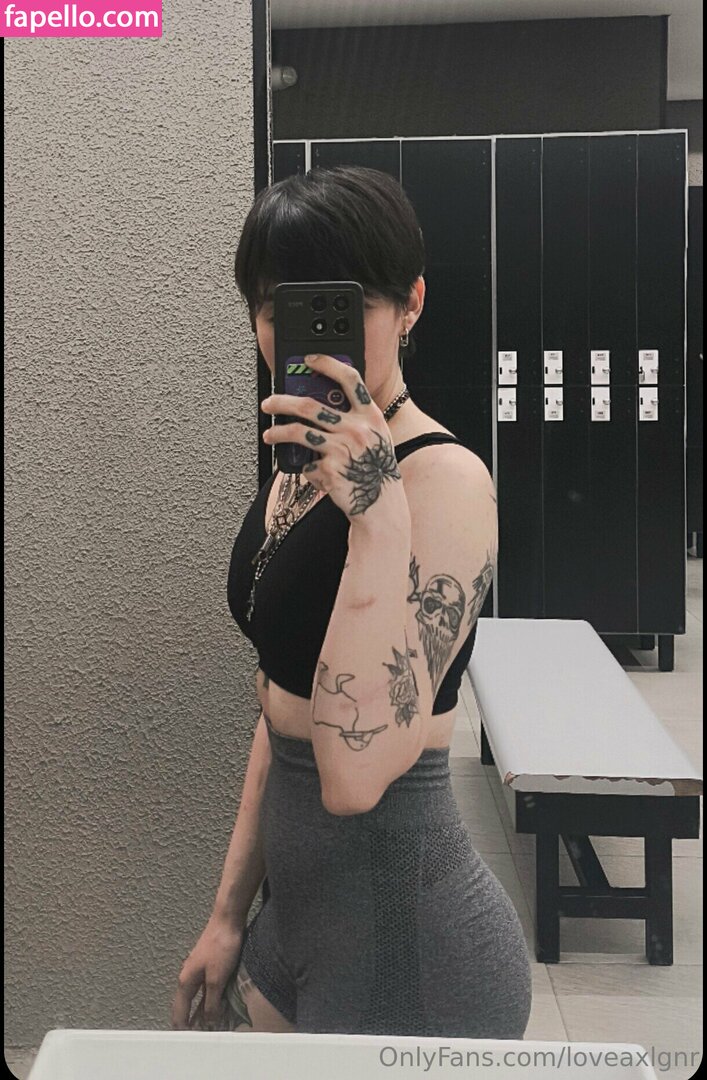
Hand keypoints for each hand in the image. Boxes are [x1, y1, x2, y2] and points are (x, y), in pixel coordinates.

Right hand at [171, 914, 244, 1030]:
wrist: (228, 919)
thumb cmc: (221, 946)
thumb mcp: (217, 979)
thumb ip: (211, 1002)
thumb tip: (207, 1021)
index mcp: (186, 981)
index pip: (179, 1012)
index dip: (182, 1029)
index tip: (187, 1043)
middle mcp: (189, 977)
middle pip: (186, 1006)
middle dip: (190, 1023)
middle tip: (198, 1039)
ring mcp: (199, 970)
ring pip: (197, 998)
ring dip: (201, 1012)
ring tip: (208, 1028)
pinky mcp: (210, 965)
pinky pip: (206, 989)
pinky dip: (209, 1000)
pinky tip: (218, 1006)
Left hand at [261, 353, 404, 522]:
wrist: (381, 505)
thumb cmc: (376, 471)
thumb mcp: (376, 437)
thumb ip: (355, 419)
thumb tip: (320, 406)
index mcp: (370, 416)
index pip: (350, 379)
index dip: (328, 364)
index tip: (309, 360)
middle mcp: (356, 430)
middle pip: (310, 406)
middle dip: (282, 402)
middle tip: (269, 403)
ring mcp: (342, 449)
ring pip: (299, 433)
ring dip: (278, 433)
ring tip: (269, 435)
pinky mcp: (329, 470)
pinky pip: (306, 463)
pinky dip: (305, 467)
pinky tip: (311, 470)